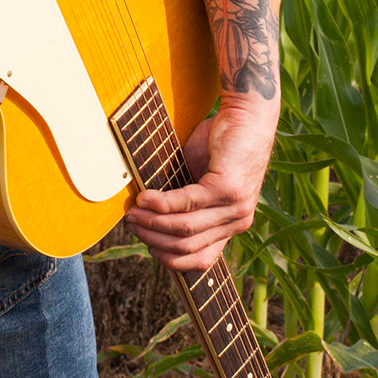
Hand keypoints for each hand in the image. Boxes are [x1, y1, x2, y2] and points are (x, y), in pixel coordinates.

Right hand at [124, 94, 277, 270]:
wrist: (247, 117)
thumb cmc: (220, 144)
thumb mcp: (199, 178)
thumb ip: (183, 198)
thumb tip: (148, 211)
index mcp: (231, 225)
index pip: (201, 260)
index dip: (170, 257)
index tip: (145, 244)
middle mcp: (237, 223)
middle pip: (188, 246)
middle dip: (154, 239)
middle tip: (130, 224)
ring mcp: (235, 208)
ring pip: (186, 227)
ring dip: (154, 222)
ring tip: (133, 213)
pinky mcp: (228, 189)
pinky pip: (188, 202)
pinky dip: (163, 203)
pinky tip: (146, 198)